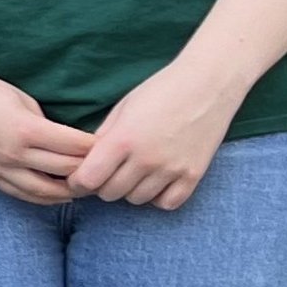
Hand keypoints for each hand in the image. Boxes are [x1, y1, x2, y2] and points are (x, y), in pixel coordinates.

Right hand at [0, 65, 99, 203]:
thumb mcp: (21, 99)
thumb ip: (45, 124)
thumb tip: (68, 141)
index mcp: (26, 130)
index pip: (75, 147)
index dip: (97, 148)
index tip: (113, 146)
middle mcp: (14, 155)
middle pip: (66, 171)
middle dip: (90, 170)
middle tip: (108, 168)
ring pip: (46, 192)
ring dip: (70, 191)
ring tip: (87, 186)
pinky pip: (23, 194)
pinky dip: (45, 196)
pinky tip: (58, 193)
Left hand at [70, 61, 241, 209]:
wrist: (208, 84)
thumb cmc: (161, 90)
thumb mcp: (123, 109)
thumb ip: (103, 139)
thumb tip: (85, 165)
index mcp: (123, 139)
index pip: (88, 180)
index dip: (78, 181)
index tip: (79, 177)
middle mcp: (147, 159)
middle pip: (110, 193)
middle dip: (103, 184)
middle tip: (109, 170)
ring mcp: (172, 169)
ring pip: (136, 199)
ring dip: (130, 189)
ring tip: (135, 170)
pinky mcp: (194, 175)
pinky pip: (166, 203)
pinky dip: (157, 197)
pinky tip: (156, 180)